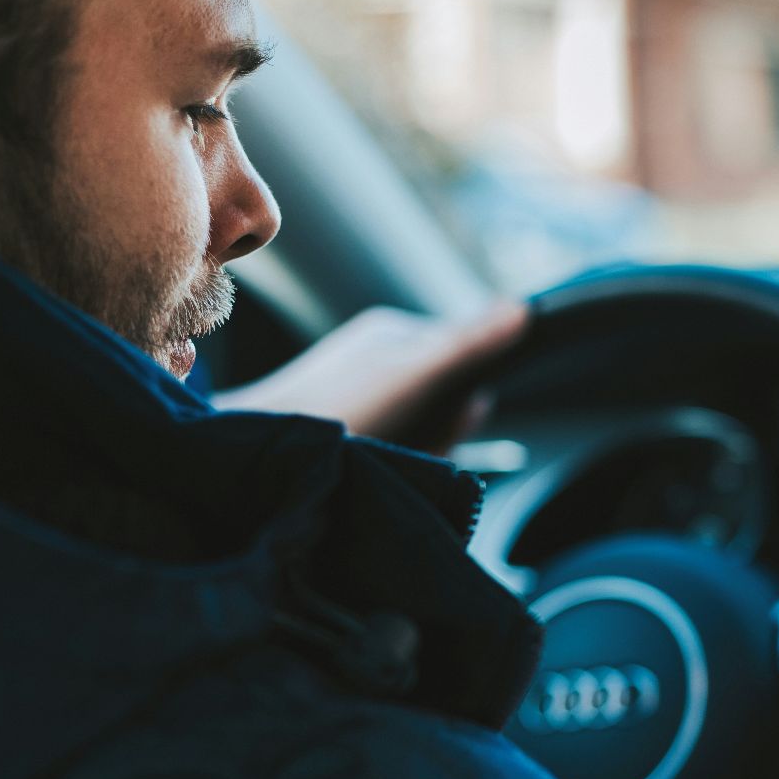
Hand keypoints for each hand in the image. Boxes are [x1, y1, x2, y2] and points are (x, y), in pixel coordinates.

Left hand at [213, 301, 528, 452]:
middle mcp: (373, 361)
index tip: (458, 414)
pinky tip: (372, 468)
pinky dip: (393, 465)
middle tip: (416, 445)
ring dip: (419, 453)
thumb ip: (468, 343)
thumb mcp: (415, 374)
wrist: (256, 457)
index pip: (463, 355)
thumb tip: (522, 310)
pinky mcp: (340, 432)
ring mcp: (356, 397)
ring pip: (419, 430)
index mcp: (391, 334)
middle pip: (444, 399)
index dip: (469, 396)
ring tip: (389, 458)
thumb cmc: (336, 410)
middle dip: (443, 431)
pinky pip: (391, 449)